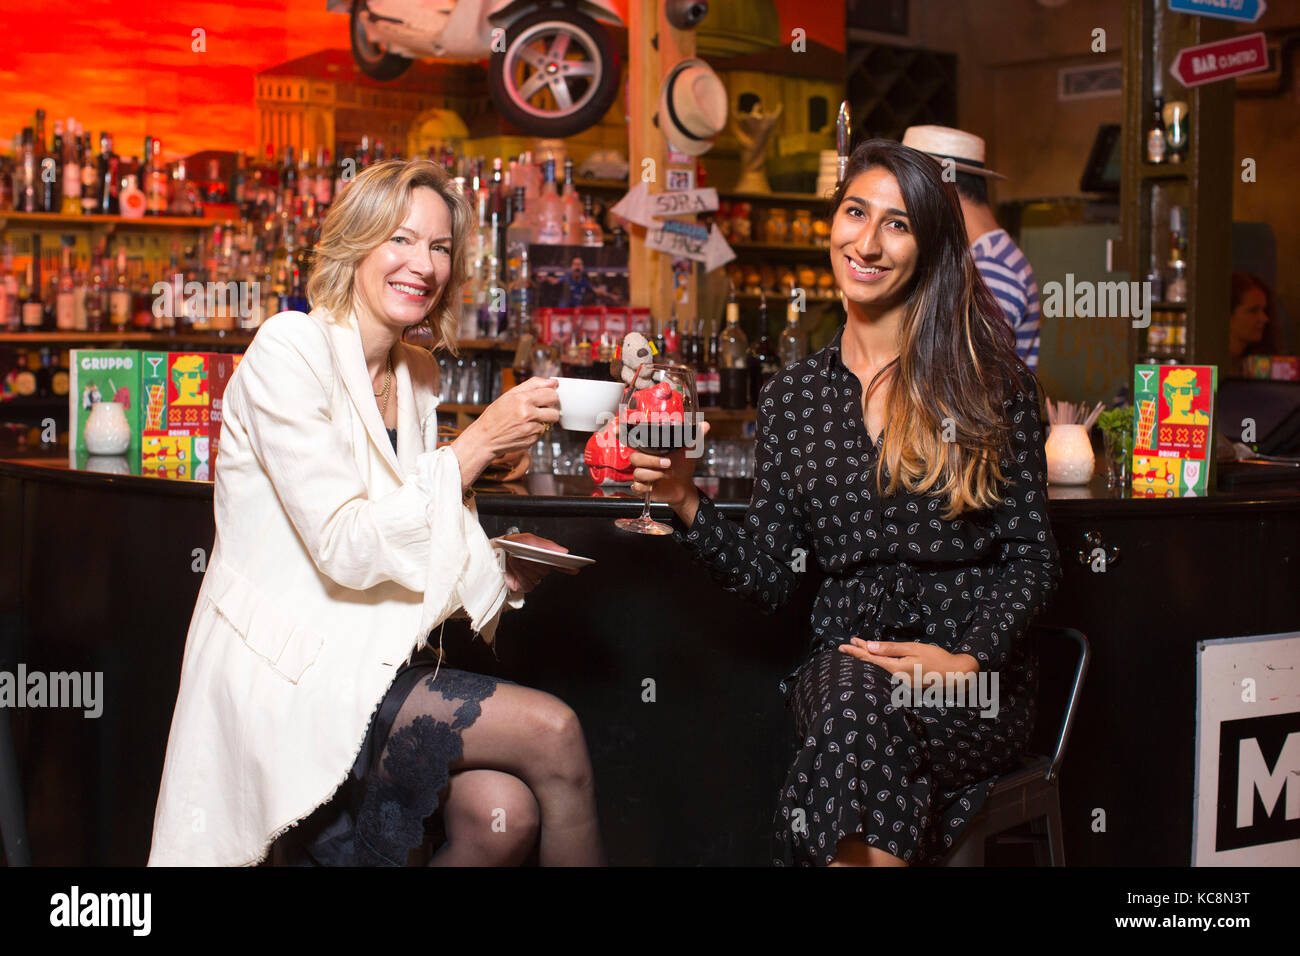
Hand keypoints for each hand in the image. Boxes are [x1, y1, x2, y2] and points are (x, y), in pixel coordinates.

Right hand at [452, 377, 559, 483]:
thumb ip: (533, 385)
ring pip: (550, 423)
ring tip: (529, 419)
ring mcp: (531, 429)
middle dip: (550, 410)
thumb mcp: (510, 394)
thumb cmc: (495, 415)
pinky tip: (524, 428)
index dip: (551, 396)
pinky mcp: (532, 440)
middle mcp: (528, 414)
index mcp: (522, 399)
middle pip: (555, 411)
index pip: (552, 394)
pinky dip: (536, 430)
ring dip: (543, 421)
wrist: (485, 438)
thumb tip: (553, 382)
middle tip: (539, 409)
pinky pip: (542, 433)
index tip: (547, 397)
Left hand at [497, 532, 579, 593]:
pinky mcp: (523, 586)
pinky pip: (528, 581)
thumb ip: (546, 544)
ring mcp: (531, 578)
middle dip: (538, 560)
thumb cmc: (509, 545)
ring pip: (538, 575)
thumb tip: (564, 551)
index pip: (558, 564)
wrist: (491, 553)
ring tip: (517, 557)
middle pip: (547, 568)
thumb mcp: (528, 539)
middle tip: (529, 554)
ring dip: (527, 565)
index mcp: (541, 557)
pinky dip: (521, 572)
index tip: (576, 568)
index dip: (567, 567)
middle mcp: (537, 568)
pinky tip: (515, 565)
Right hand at [626, 421, 710, 520]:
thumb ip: (695, 436)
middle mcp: (643, 460)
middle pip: (634, 458)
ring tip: (667, 473)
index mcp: (650, 449)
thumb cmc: (682, 465)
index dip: (621, 434)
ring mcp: (641, 474)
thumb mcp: (690, 450)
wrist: (684, 485)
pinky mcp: (642, 488)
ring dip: (654, 474)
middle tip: (667, 463)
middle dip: (651, 461)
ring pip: (637, 472)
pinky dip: (648, 486)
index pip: (631, 440)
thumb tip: (705, 425)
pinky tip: (658, 484)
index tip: (616, 429)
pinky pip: (637, 486)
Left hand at [837, 638, 978, 680]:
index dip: (856, 651)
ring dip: (869, 658)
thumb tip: (870, 646)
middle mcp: (896, 678)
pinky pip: (889, 673)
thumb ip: (892, 648)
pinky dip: (881, 665)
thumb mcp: (914, 649)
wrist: (957, 675)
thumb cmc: (937, 659)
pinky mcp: (908, 684)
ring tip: (857, 649)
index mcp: (896, 668)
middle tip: (844, 646)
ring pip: (880, 669)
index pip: (870, 658)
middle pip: (872, 664)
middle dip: (858, 654)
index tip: (843, 645)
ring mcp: (902, 683)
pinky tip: (877, 660)